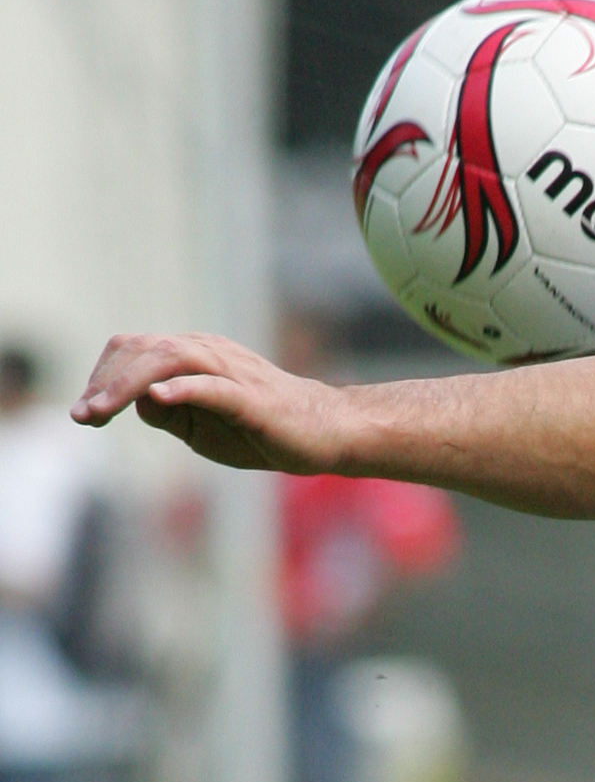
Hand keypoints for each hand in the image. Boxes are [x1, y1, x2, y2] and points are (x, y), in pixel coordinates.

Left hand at [71, 333, 348, 473]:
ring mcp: (233, 371)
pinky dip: (183, 386)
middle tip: (82, 417)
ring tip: (101, 411)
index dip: (101, 376)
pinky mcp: (253, 397)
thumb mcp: (199, 427)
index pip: (134, 349)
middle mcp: (210, 353)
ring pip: (170, 358)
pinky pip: (213, 385)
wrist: (326, 433)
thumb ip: (166, 412)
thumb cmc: (261, 430)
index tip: (84, 414)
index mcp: (195, 355)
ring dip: (128, 383)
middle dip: (105, 382)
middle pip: (144, 348)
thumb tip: (134, 400)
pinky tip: (159, 396)